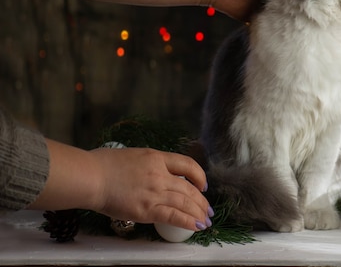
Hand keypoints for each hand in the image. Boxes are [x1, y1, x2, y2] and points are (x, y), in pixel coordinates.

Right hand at [89, 147, 211, 230]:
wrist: (91, 177)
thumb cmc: (102, 165)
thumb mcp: (132, 156)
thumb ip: (148, 165)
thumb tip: (154, 174)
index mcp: (156, 157)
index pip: (187, 164)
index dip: (199, 175)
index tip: (202, 185)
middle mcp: (160, 174)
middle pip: (189, 188)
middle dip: (201, 201)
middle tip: (207, 209)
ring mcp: (154, 192)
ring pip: (185, 202)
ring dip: (198, 213)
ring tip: (205, 220)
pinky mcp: (147, 210)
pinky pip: (174, 216)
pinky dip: (188, 221)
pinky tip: (196, 226)